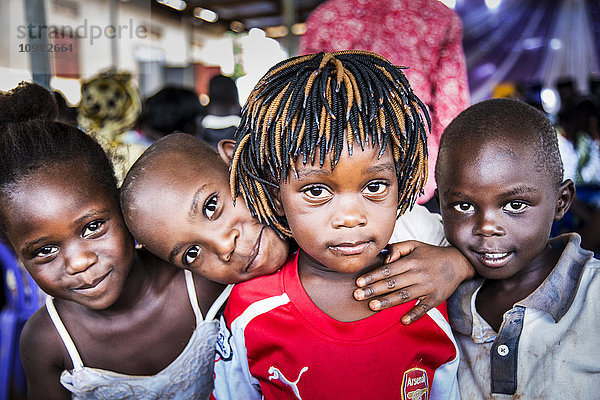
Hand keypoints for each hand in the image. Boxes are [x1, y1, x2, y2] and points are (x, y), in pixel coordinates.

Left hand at [354, 240, 474, 323]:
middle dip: (374, 290)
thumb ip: (397, 249)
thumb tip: (384, 259)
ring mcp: (427, 288)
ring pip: (404, 296)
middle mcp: (418, 275)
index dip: (372, 276)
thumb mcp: (414, 245)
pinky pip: (424, 308)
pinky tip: (403, 320)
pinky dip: (414, 315)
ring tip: (372, 306)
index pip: (387, 270)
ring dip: (387, 302)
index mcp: (411, 262)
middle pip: (392, 284)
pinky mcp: (435, 299)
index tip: (358, 282)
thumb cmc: (431, 254)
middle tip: (357, 296)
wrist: (458, 263)